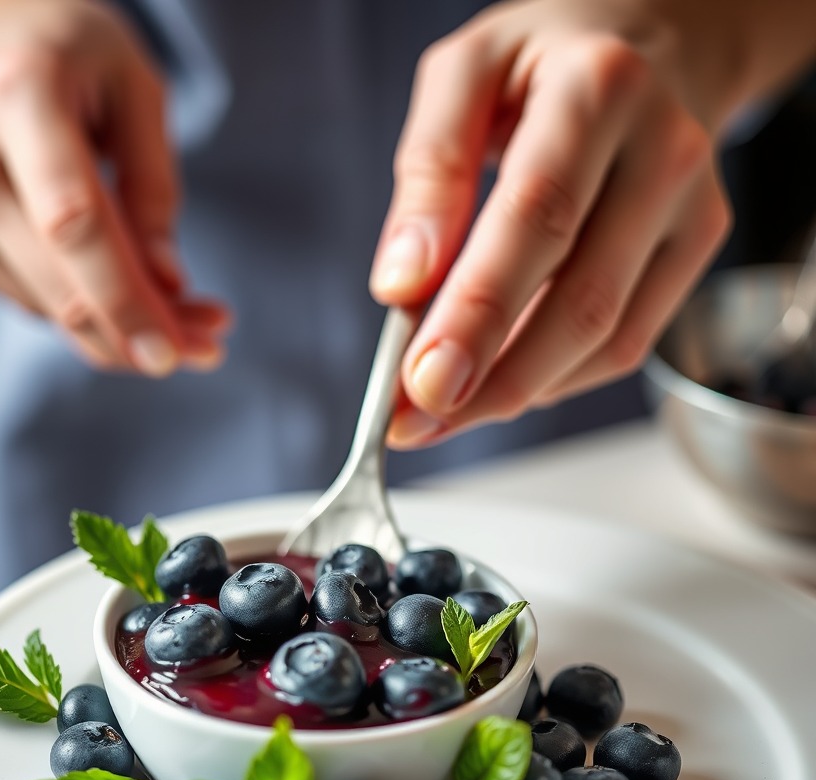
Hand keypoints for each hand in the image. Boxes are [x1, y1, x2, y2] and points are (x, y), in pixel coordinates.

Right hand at [0, 0, 228, 374]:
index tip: (173, 354)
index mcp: (14, 97)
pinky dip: (93, 316)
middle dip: (144, 332)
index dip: (126, 299)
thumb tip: (168, 285)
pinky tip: (133, 295)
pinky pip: (39, 305)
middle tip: (211, 348)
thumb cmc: (71, 56)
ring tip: (192, 317)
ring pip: (54, 311)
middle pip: (64, 286)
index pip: (73, 224)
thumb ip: (154, 186)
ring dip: (126, 331)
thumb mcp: (136, 89)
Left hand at [371, 0, 731, 446]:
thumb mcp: (463, 78)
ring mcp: (690, 209)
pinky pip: (624, 345)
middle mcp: (662, 151)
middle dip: (490, 378)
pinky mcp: (694, 251)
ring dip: (514, 391)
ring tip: (441, 410)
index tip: (419, 379)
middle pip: (580, 299)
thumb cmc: (539, 64)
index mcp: (598, 91)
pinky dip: (552, 378)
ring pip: (606, 339)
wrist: (643, 45)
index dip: (477, 313)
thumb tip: (401, 284)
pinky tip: (500, 378)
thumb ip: (429, 172)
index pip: (535, 219)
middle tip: (417, 419)